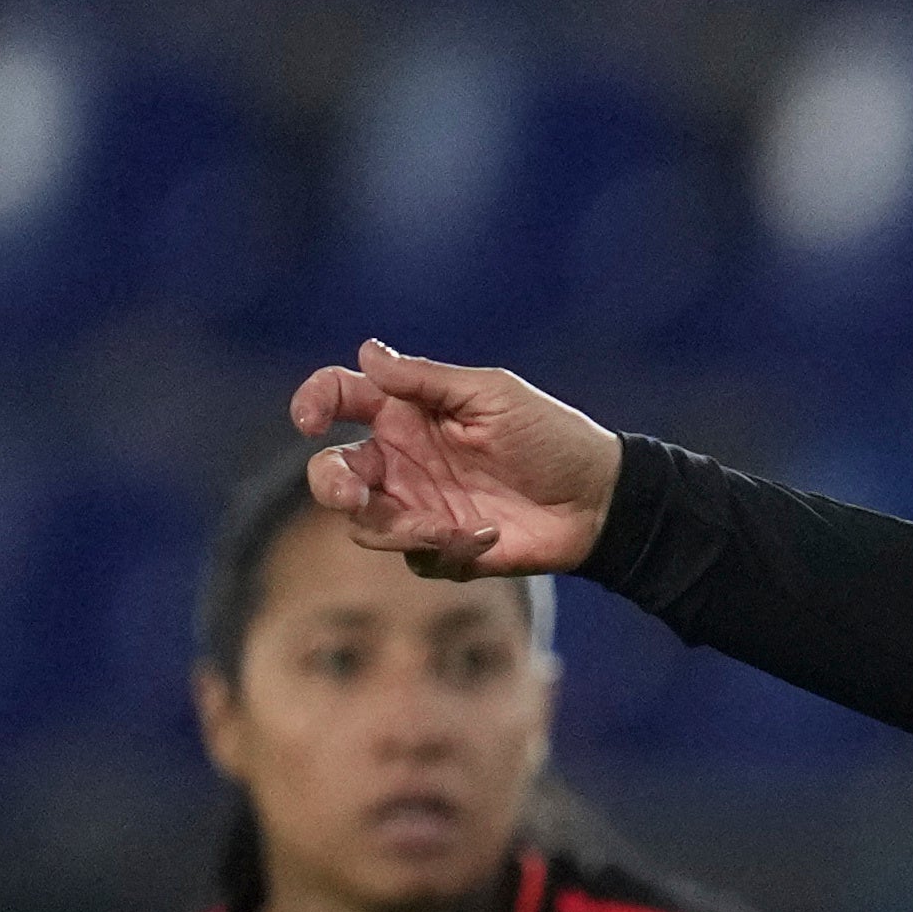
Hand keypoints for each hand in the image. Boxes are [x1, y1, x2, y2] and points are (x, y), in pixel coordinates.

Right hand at [290, 340, 622, 577]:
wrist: (601, 499)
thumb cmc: (551, 436)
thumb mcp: (492, 395)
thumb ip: (427, 381)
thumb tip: (367, 353)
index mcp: (407, 413)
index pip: (339, 398)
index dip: (313, 403)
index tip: (311, 420)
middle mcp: (403, 460)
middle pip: (333, 472)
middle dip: (330, 484)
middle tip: (353, 495)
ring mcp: (420, 506)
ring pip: (365, 524)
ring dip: (396, 527)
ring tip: (446, 527)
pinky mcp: (444, 548)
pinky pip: (415, 558)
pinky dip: (446, 549)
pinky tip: (488, 535)